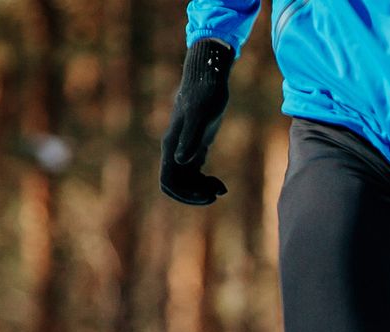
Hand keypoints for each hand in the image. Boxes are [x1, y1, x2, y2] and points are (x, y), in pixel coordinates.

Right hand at [162, 39, 233, 204]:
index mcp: (171, 145)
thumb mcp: (201, 115)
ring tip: (221, 188)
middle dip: (194, 194)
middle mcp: (174, 150)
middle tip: (217, 193)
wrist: (208, 78)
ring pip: (187, 182)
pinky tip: (220, 185)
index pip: (168, 181)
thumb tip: (180, 160)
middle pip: (177, 185)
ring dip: (202, 190)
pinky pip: (196, 175)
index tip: (205, 195)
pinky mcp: (195, 147)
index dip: (184, 194)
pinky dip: (206, 182)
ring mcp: (184, 150)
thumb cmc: (205, 94)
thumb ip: (190, 138)